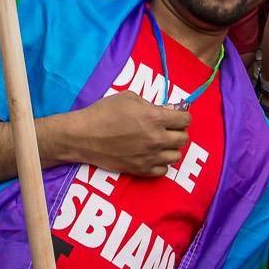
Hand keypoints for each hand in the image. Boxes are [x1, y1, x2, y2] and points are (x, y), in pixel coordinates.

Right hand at [54, 89, 188, 176]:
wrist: (83, 136)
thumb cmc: (103, 112)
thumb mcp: (128, 98)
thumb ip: (151, 104)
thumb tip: (166, 110)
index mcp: (155, 118)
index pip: (185, 119)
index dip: (182, 116)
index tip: (176, 116)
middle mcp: (156, 139)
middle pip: (183, 139)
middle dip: (178, 132)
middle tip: (168, 129)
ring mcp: (150, 157)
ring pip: (176, 156)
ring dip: (171, 148)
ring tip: (160, 143)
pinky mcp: (141, 170)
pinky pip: (163, 170)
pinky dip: (161, 163)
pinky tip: (152, 156)